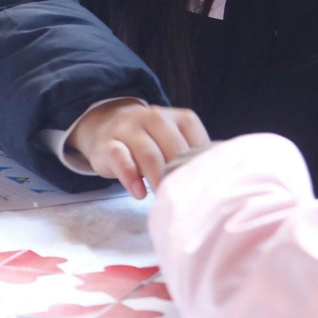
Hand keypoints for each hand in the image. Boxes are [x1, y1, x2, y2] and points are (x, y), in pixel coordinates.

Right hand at [65, 99, 209, 199]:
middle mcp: (154, 118)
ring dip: (158, 179)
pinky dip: (131, 177)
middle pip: (173, 148)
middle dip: (180, 175)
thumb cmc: (149, 139)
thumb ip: (189, 154)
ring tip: (164, 199)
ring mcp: (130, 129)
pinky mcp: (109, 144)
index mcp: (177, 117)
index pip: (195, 139)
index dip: (200, 164)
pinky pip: (121, 159)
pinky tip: (139, 193)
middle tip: (185, 200)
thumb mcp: (171, 139)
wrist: (105, 123)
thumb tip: (211, 180)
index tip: (204, 186)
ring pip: (149, 154)